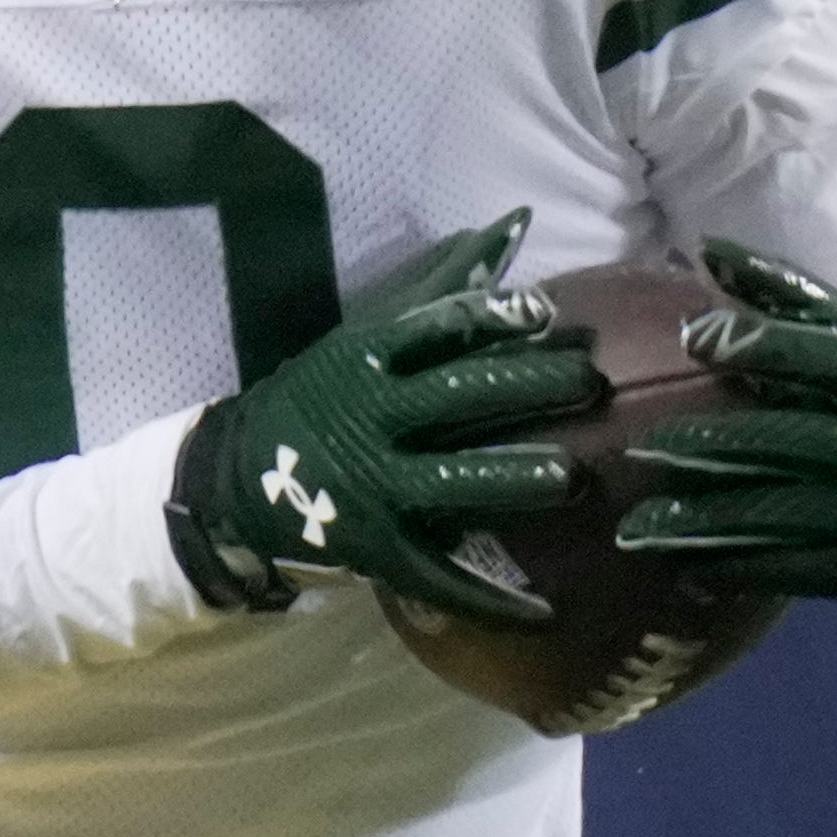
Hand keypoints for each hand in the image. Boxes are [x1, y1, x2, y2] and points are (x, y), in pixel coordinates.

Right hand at [169, 217, 601, 624]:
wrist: (244, 478)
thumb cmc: (330, 393)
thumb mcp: (375, 331)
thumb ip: (449, 282)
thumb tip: (516, 222)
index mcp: (372, 357)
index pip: (437, 330)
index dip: (492, 319)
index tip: (547, 312)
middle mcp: (374, 417)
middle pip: (454, 398)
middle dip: (523, 388)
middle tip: (591, 382)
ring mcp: (374, 486)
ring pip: (449, 482)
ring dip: (509, 479)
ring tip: (570, 478)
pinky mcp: (377, 548)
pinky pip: (438, 576)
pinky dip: (490, 599)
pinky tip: (546, 614)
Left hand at [616, 238, 836, 597]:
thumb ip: (792, 296)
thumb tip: (710, 250)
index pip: (829, 354)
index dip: (761, 344)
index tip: (694, 340)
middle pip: (793, 439)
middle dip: (712, 442)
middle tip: (645, 444)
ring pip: (783, 514)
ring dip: (704, 519)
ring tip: (638, 524)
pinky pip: (796, 570)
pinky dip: (735, 568)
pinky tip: (685, 565)